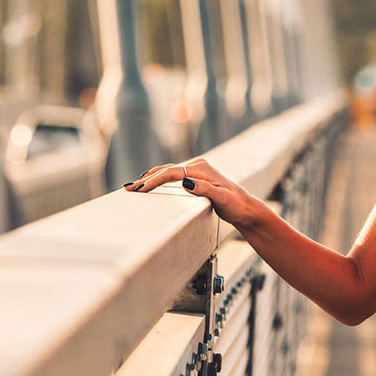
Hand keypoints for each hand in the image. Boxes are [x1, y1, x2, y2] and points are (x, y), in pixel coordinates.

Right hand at [124, 158, 259, 228]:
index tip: (140, 189)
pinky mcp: (196, 178)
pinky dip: (160, 179)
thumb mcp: (222, 199)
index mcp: (201, 169)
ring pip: (168, 172)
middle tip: (128, 188)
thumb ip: (205, 190)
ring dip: (151, 178)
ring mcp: (197, 171)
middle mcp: (198, 166)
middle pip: (166, 170)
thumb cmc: (236, 205)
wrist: (247, 209)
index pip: (172, 172)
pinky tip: (151, 182)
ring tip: (133, 186)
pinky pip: (173, 176)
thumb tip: (185, 182)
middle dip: (146, 179)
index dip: (154, 180)